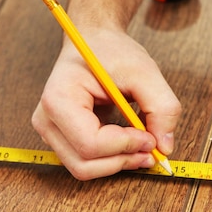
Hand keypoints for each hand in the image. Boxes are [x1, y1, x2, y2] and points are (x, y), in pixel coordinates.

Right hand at [32, 0, 180, 179]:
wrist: (93, 42)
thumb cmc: (111, 51)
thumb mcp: (144, 72)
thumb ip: (161, 107)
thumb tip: (165, 147)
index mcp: (58, 99)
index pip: (90, 143)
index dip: (125, 146)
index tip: (150, 136)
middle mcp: (46, 120)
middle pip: (84, 164)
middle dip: (122, 160)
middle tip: (151, 146)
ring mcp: (50, 132)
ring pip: (84, 169)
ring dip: (118, 163)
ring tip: (142, 145)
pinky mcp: (61, 139)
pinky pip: (86, 163)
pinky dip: (112, 159)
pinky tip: (129, 142)